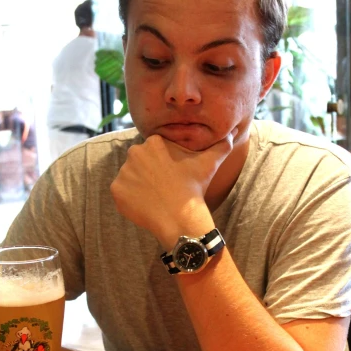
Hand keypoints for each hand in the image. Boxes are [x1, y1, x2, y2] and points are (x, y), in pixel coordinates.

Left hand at [110, 134, 232, 244]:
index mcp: (154, 142)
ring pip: (130, 177)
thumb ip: (221, 146)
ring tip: (155, 197)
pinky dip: (130, 199)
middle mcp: (134, 153)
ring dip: (139, 185)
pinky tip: (146, 205)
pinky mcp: (116, 190)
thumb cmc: (194, 188)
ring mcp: (123, 172)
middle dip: (148, 173)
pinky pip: (121, 193)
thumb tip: (234, 133)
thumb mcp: (209, 164)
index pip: (153, 151)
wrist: (180, 217)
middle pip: (139, 162)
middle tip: (163, 187)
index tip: (170, 176)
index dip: (162, 164)